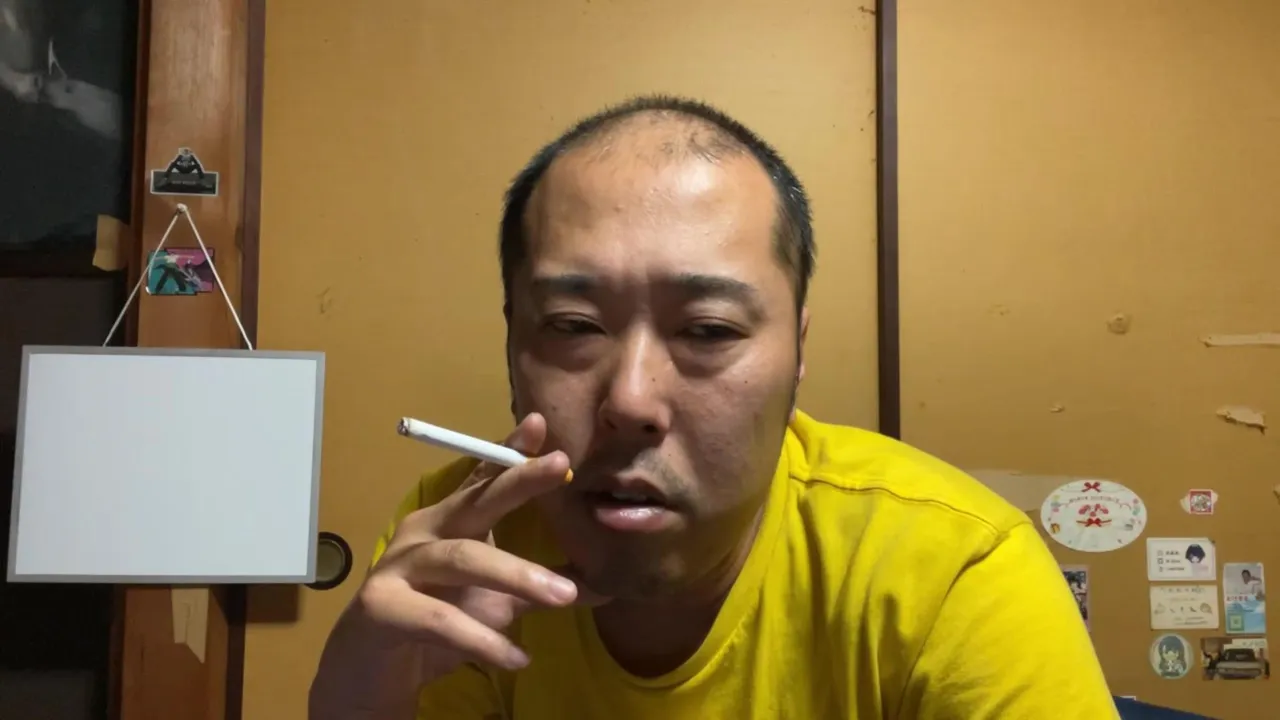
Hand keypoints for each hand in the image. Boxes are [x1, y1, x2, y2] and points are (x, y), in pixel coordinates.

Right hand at [350, 412, 596, 678]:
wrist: (374, 668)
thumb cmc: (437, 620)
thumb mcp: (497, 601)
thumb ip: (540, 585)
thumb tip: (604, 582)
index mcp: (449, 520)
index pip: (482, 478)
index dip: (509, 451)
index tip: (540, 424)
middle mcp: (423, 532)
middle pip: (474, 501)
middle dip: (518, 481)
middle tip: (562, 466)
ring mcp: (398, 566)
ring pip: (462, 558)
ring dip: (517, 575)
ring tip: (565, 596)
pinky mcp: (382, 607)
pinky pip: (440, 620)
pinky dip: (482, 640)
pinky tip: (517, 657)